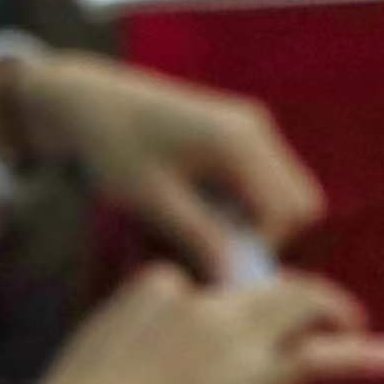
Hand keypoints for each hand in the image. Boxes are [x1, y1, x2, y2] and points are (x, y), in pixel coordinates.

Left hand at [0, 50, 324, 279]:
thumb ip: (199, 237)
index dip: (261, 249)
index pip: (290, 212)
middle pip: (297, 203)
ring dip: (245, 223)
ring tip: (191, 231)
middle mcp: (256, 130)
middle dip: (262, 237)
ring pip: (278, 195)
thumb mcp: (152, 200)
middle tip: (207, 250)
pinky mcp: (233, 135)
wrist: (85, 102)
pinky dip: (233, 207)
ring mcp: (248, 129)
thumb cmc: (112, 147)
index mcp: (240, 143)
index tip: (213, 264)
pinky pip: (256, 183)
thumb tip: (234, 281)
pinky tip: (190, 211)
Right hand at [0, 264, 383, 383]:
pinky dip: (362, 353)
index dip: (221, 311)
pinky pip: (324, 355)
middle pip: (266, 284)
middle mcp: (201, 298)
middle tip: (320, 320)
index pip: (205, 286)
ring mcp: (234, 334)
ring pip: (305, 304)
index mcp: (154, 285)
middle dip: (297, 299)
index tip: (222, 340)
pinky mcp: (258, 375)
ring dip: (338, 316)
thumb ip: (128, 342)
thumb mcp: (93, 354)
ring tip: (362, 332)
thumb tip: (140, 369)